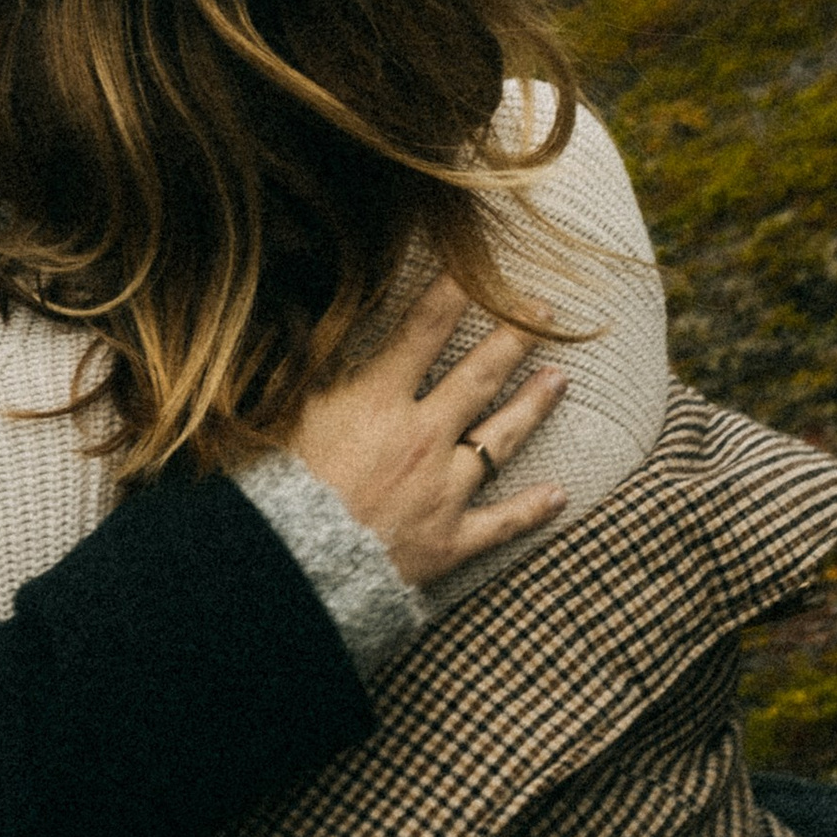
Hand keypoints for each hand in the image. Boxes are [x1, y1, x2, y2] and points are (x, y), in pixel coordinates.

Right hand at [287, 278, 567, 587]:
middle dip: (514, 338)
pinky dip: (531, 510)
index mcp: (378, 401)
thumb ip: (315, 373)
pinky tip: (559, 495)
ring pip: (501, 440)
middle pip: (479, 377)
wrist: (292, 566)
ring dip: (533, 406)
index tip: (476, 270)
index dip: (452, 294)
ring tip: (559, 379)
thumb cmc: (277, 488)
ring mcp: (442, 489)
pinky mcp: (448, 539)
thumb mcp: (285, 414)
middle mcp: (422, 437)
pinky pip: (501, 522)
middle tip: (543, 311)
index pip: (423, 331)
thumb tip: (315, 327)